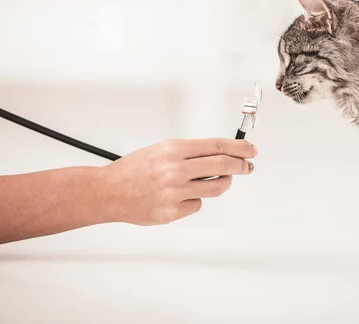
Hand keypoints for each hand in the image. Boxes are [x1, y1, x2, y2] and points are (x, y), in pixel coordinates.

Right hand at [99, 138, 257, 224]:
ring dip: (224, 183)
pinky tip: (183, 196)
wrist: (109, 192)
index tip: (250, 149)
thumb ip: (189, 153)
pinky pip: (197, 204)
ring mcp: (174, 192)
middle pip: (222, 165)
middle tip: (248, 166)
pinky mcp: (172, 212)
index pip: (216, 146)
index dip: (239, 147)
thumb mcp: (161, 150)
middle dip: (241, 165)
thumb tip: (219, 155)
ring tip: (222, 180)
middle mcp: (175, 169)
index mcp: (173, 150)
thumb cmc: (133, 170)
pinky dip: (196, 199)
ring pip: (215, 188)